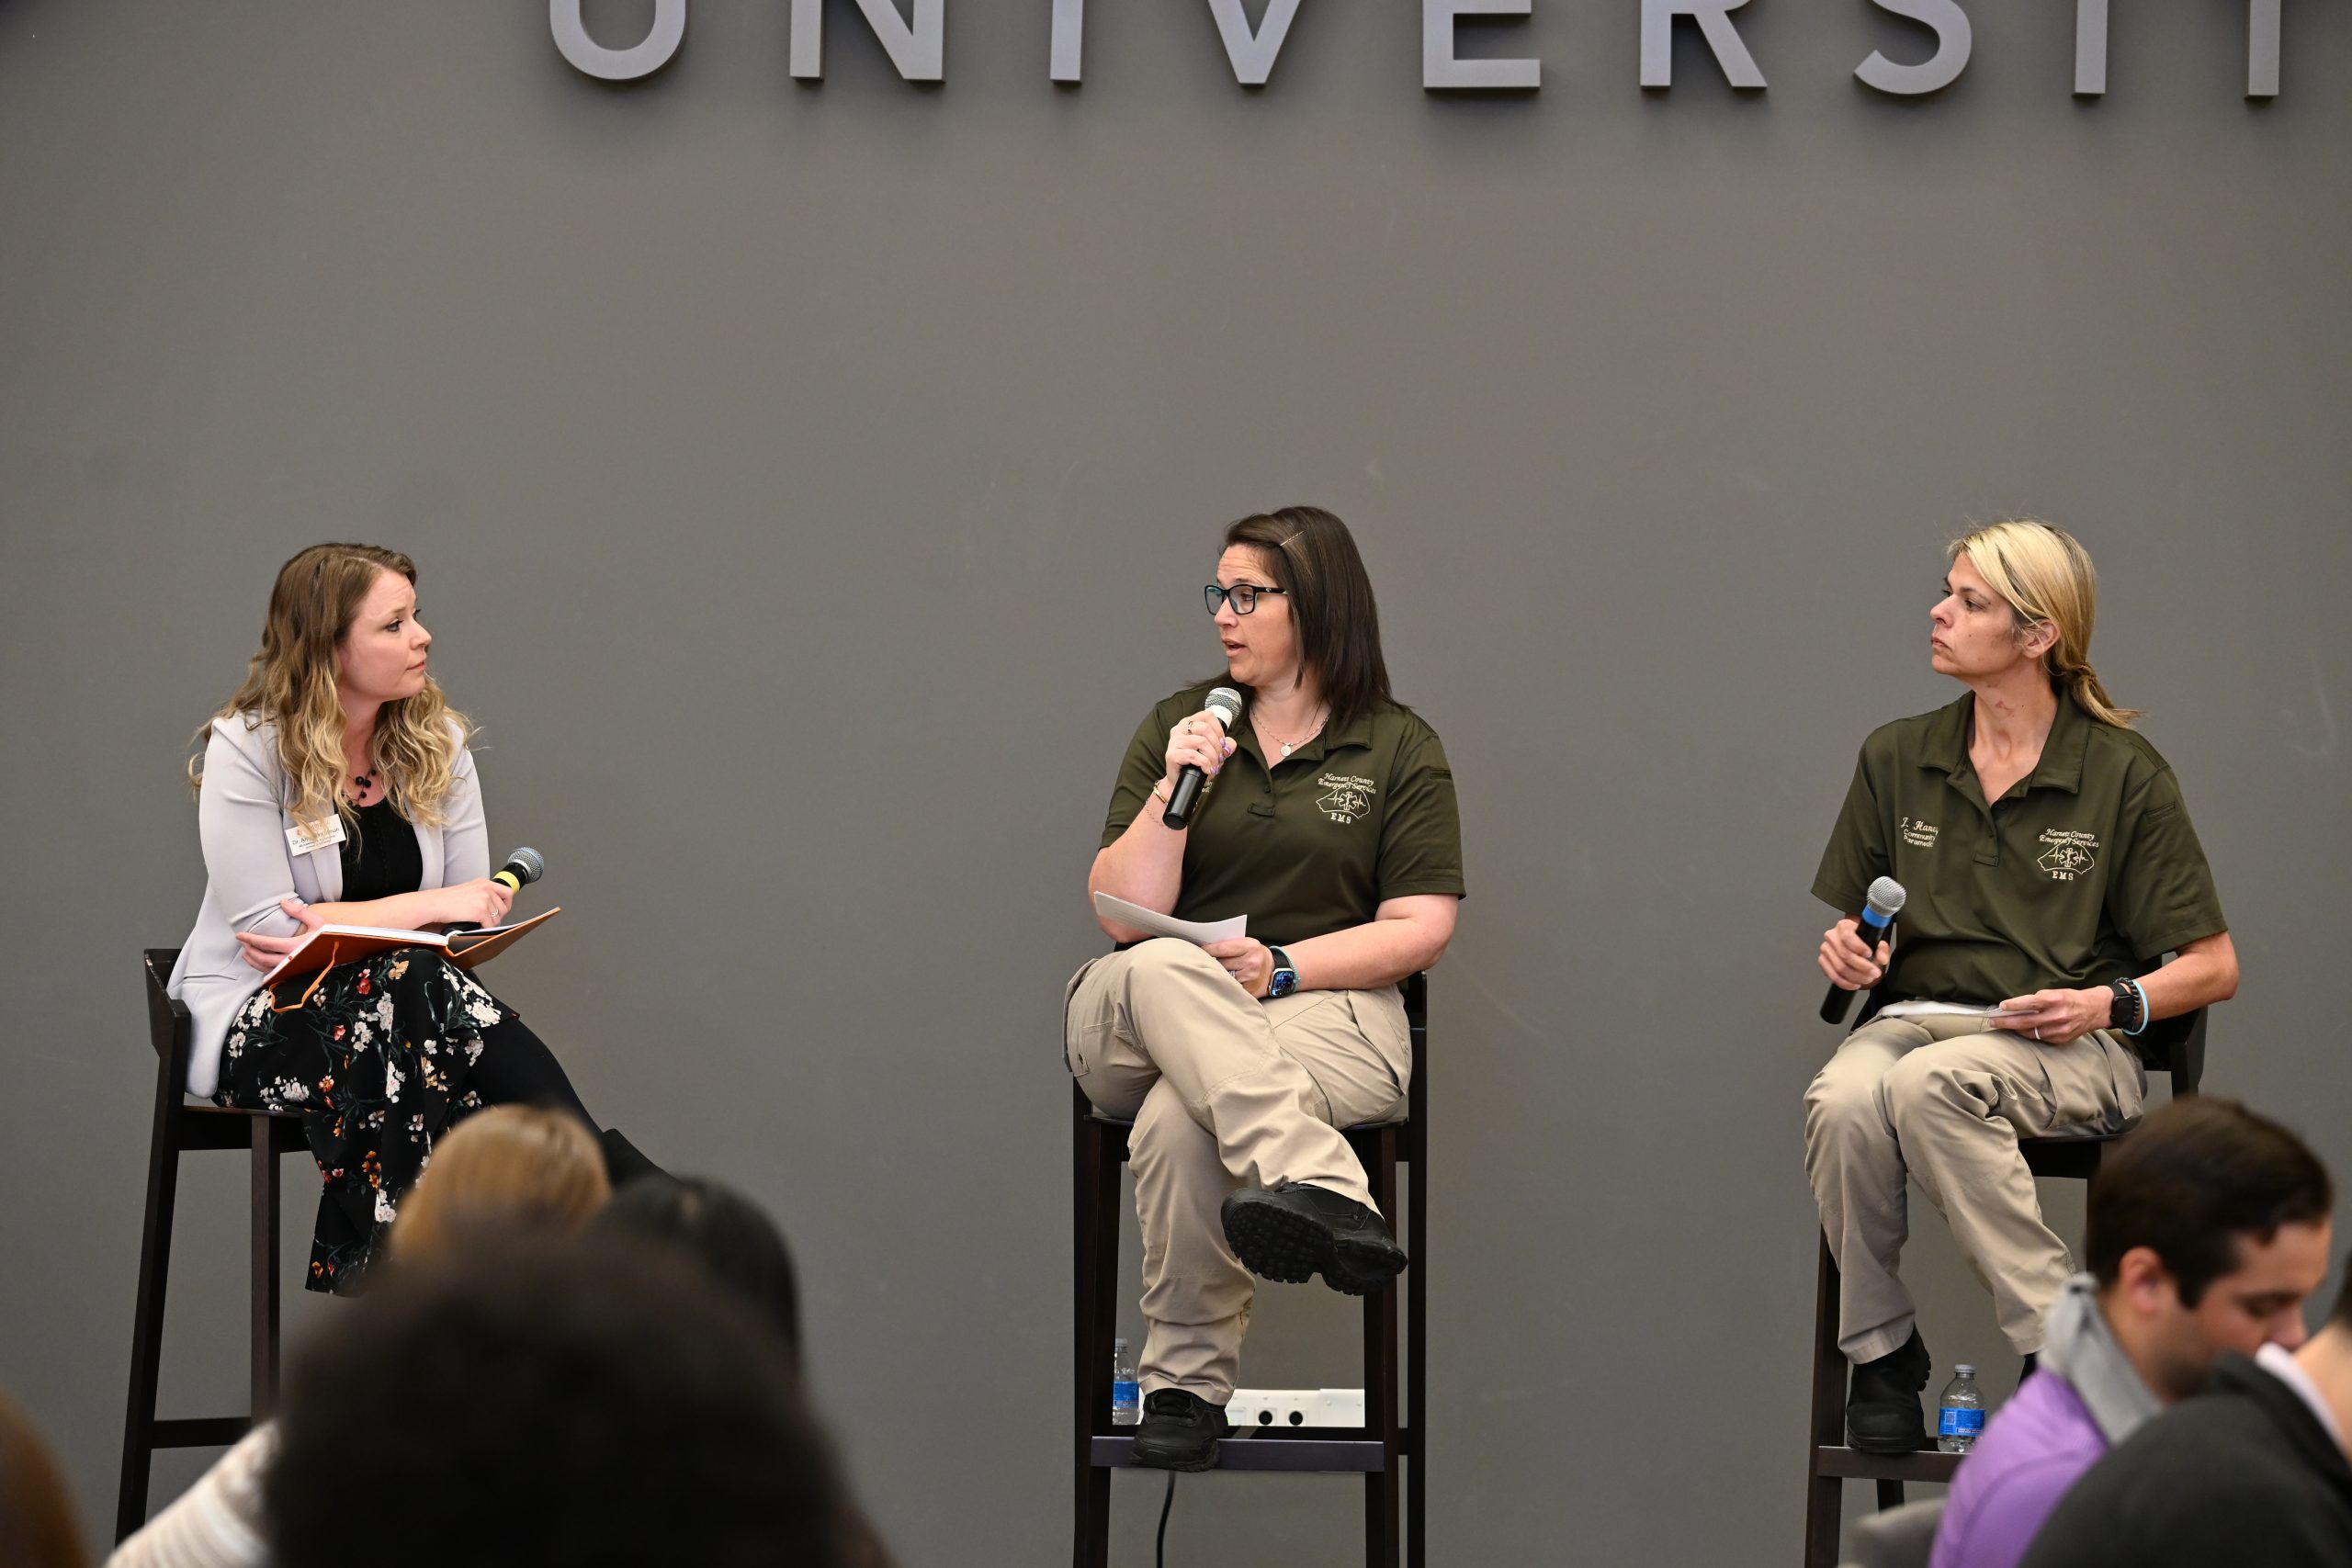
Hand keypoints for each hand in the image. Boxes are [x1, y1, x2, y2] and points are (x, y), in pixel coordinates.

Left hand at [235, 897, 326, 973]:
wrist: (346, 952)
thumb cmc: (333, 936)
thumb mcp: (318, 921)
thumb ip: (299, 912)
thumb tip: (282, 902)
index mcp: (296, 947)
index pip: (266, 944)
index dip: (250, 939)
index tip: (240, 934)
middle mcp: (292, 961)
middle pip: (262, 958)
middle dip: (249, 950)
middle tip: (242, 942)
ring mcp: (294, 970)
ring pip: (266, 969)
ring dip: (253, 961)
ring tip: (246, 953)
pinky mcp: (296, 974)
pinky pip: (274, 974)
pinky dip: (262, 969)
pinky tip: (259, 963)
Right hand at [437, 879, 515, 928]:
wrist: (433, 904)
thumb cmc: (445, 899)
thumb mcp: (468, 890)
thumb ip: (482, 894)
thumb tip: (493, 906)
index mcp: (484, 883)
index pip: (507, 892)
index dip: (506, 903)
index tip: (502, 909)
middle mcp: (486, 889)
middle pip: (504, 907)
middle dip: (497, 916)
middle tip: (488, 920)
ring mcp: (484, 900)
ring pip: (498, 918)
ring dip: (490, 923)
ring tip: (479, 923)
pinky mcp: (481, 911)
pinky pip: (490, 925)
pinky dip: (484, 929)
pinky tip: (476, 926)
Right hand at [1162, 709, 1237, 797]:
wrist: (1179, 781)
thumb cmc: (1194, 765)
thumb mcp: (1212, 752)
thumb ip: (1223, 745)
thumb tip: (1231, 743)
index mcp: (1188, 724)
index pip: (1207, 715)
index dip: (1219, 729)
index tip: (1222, 743)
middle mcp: (1179, 729)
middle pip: (1205, 728)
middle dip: (1217, 745)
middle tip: (1219, 757)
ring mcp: (1174, 742)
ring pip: (1201, 742)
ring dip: (1212, 756)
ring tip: (1213, 765)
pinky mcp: (1172, 754)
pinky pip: (1194, 755)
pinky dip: (1205, 764)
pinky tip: (1207, 770)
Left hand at [1202, 937, 1272, 998]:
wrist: (1274, 971)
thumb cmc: (1255, 955)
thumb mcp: (1247, 944)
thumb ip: (1230, 945)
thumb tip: (1206, 948)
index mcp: (1250, 947)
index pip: (1222, 948)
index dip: (1207, 950)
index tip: (1199, 950)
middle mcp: (1251, 962)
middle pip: (1221, 963)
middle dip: (1211, 963)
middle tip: (1202, 962)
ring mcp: (1250, 978)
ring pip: (1223, 977)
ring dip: (1216, 975)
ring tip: (1212, 972)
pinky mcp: (1248, 991)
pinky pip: (1229, 988)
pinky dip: (1223, 985)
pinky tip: (1220, 983)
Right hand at [1818, 918, 1889, 991]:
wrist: (1853, 946)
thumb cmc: (1863, 942)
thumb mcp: (1876, 942)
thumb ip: (1881, 950)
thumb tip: (1882, 959)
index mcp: (1844, 926)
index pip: (1847, 936)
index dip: (1858, 946)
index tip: (1869, 954)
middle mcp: (1832, 936)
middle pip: (1844, 954)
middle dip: (1862, 966)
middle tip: (1874, 972)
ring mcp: (1826, 949)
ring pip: (1839, 967)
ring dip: (1856, 976)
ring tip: (1867, 979)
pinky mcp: (1822, 961)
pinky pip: (1833, 975)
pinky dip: (1845, 983)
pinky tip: (1855, 983)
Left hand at [1997, 987, 2112, 1045]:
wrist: (2095, 1010)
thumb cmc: (2071, 998)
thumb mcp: (2056, 992)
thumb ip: (2038, 999)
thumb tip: (2017, 1006)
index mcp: (2055, 1000)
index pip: (2030, 1003)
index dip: (2014, 1005)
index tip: (2001, 1006)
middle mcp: (2057, 1016)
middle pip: (2026, 1021)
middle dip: (2007, 1022)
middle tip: (1992, 1021)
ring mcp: (2059, 1030)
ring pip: (2031, 1032)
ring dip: (2016, 1029)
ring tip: (2004, 1025)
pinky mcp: (2061, 1039)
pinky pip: (2040, 1038)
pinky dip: (2029, 1034)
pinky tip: (2021, 1030)